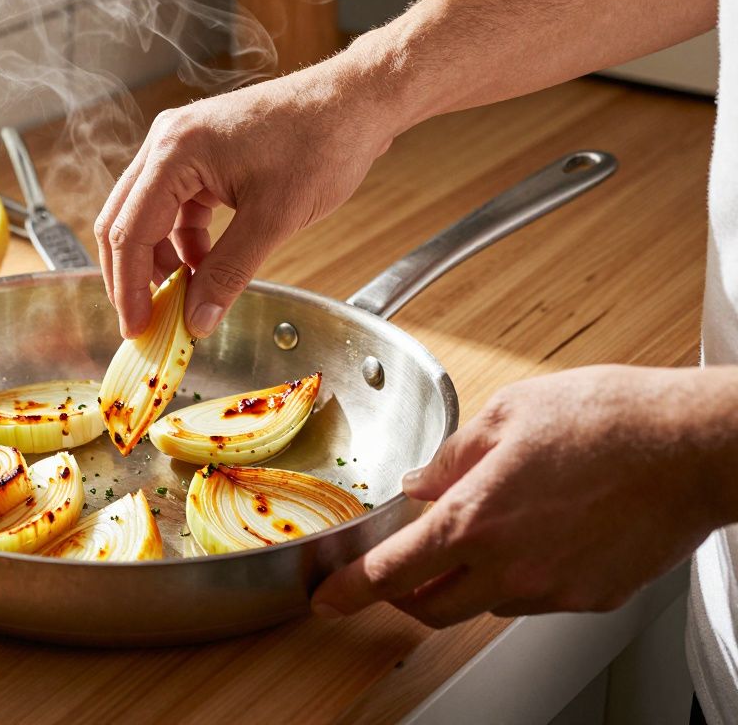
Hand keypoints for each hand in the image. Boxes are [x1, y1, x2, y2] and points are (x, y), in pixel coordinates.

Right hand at [92, 56, 398, 337]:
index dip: (129, 287)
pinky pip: (175, 206)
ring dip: (160, 260)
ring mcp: (182, 145)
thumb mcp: (274, 219)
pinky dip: (183, 241)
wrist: (357, 103)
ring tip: (182, 297)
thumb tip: (198, 319)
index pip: (128, 231)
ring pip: (147, 215)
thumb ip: (228, 273)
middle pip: (123, 221)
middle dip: (133, 276)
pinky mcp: (201, 154)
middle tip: (146, 320)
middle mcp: (168, 142)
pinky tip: (203, 267)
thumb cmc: (322, 141)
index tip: (138, 327)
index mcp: (175, 151)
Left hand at [311, 365, 737, 627]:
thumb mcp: (508, 414)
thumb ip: (452, 457)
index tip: (329, 600)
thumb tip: (419, 482)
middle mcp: (509, 567)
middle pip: (431, 608)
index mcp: (475, 519)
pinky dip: (518, 578)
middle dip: (402, 596)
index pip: (392, 572)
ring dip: (465, 582)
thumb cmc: (609, 419)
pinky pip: (536, 599)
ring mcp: (553, 589)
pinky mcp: (592, 597)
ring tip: (480, 536)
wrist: (693, 446)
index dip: (351, 591)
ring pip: (486, 605)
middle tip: (395, 575)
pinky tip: (535, 537)